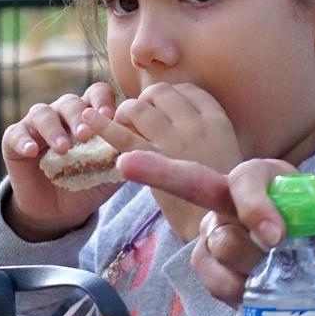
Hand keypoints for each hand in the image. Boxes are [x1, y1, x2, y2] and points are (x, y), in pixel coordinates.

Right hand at [1, 82, 121, 241]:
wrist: (59, 211)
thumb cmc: (88, 184)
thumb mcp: (110, 172)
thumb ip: (124, 155)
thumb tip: (147, 145)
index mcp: (88, 115)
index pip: (96, 94)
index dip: (103, 101)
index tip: (111, 115)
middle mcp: (62, 114)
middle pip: (70, 102)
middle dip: (80, 116)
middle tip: (87, 134)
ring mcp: (36, 126)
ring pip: (42, 113)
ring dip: (54, 129)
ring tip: (64, 149)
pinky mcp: (14, 141)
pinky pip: (15, 134)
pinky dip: (23, 141)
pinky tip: (31, 151)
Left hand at [109, 84, 241, 241]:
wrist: (215, 225)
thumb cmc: (220, 191)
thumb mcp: (224, 149)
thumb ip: (203, 128)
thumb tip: (174, 112)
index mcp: (218, 120)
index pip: (187, 90)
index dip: (170, 96)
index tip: (164, 110)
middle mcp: (197, 125)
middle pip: (161, 93)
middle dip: (145, 100)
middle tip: (139, 119)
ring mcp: (174, 142)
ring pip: (139, 108)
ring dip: (125, 112)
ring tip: (122, 124)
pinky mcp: (152, 163)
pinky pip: (123, 136)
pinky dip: (103, 125)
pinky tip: (89, 118)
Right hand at [116, 151, 314, 310]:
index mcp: (268, 179)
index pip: (247, 177)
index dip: (254, 204)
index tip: (276, 237)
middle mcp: (232, 197)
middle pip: (200, 188)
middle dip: (176, 183)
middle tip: (258, 240)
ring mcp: (215, 229)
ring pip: (216, 243)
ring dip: (248, 267)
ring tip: (274, 276)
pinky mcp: (206, 260)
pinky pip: (205, 270)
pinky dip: (229, 286)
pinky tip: (249, 292)